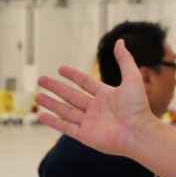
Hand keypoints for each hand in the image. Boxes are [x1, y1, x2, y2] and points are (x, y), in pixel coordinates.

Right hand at [36, 40, 160, 158]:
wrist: (138, 133)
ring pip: (65, 111)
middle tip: (40, 80)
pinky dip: (53, 122)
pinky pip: (66, 127)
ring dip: (51, 103)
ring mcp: (89, 122)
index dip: (73, 75)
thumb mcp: (132, 78)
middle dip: (55, 88)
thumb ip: (124, 60)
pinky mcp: (85, 136)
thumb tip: (120, 41)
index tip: (60, 69)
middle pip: (71, 95)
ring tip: (37, 96)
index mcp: (106, 95)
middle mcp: (96, 108)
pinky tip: (41, 116)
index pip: (85, 82)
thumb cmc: (138, 107)